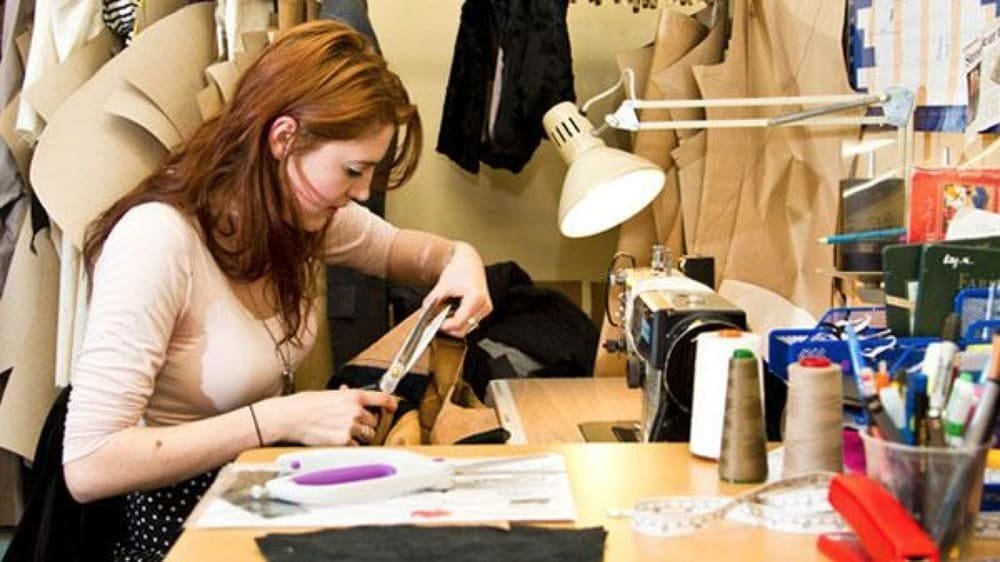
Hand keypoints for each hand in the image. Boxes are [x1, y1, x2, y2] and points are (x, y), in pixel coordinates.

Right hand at [266, 388, 396, 445]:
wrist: (290, 417)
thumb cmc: (304, 404)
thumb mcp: (329, 394)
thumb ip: (345, 397)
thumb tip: (351, 396)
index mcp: (353, 396)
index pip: (382, 398)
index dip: (391, 403)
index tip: (393, 407)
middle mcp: (355, 411)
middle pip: (374, 421)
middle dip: (366, 423)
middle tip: (353, 423)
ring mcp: (350, 427)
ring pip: (368, 434)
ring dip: (360, 435)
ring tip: (345, 431)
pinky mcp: (343, 441)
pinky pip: (356, 447)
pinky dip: (351, 446)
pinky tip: (339, 441)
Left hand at [424, 242, 492, 336]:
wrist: (469, 262)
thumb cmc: (460, 269)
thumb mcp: (443, 285)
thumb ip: (432, 300)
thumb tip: (423, 313)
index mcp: (476, 298)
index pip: (459, 322)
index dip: (445, 326)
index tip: (434, 324)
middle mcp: (484, 305)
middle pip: (464, 328)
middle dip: (448, 327)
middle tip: (436, 321)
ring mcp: (485, 309)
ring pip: (467, 327)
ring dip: (454, 325)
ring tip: (445, 315)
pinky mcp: (484, 310)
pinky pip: (471, 323)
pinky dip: (460, 321)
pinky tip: (453, 313)